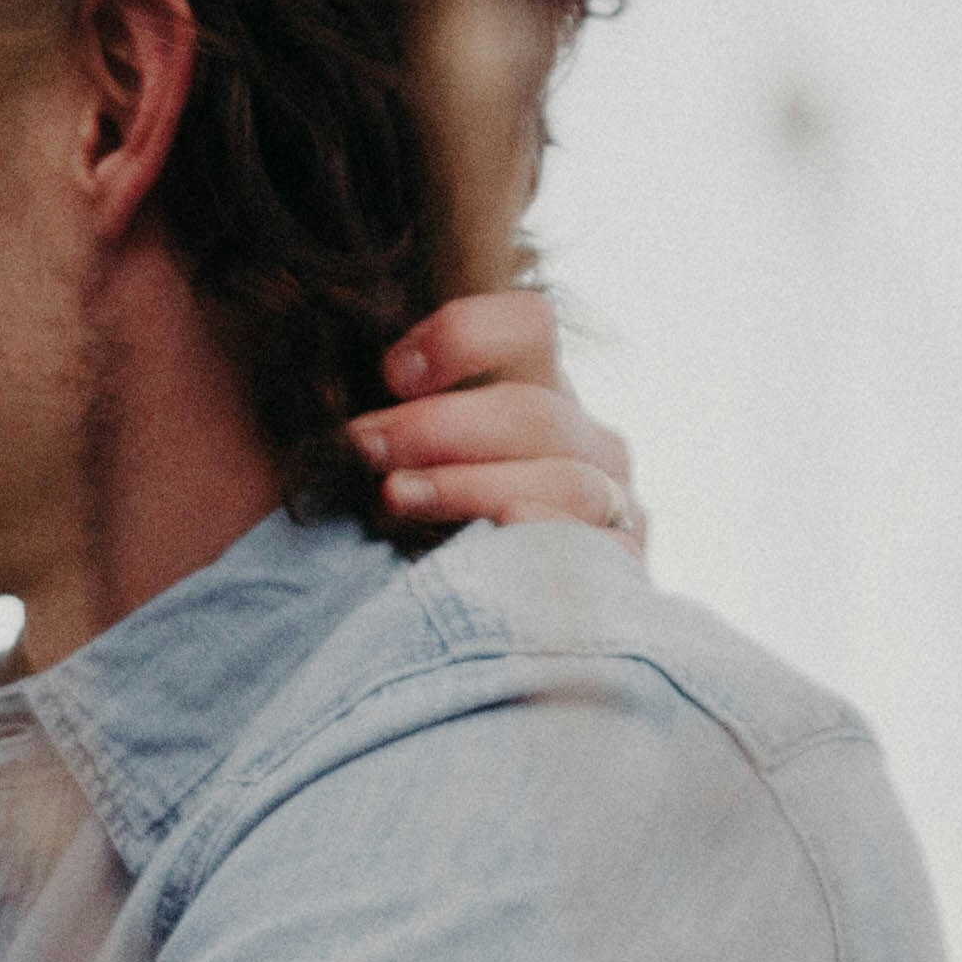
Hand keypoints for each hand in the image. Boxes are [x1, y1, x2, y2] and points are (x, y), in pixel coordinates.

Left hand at [355, 289, 644, 561]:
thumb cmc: (412, 537)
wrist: (462, 636)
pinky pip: (594, 549)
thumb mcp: (398, 463)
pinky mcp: (621, 571)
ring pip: (565, 479)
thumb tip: (341, 388)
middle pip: (533, 411)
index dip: (463, 337)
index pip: (528, 326)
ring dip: (469, 485)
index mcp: (537, 393)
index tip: (391, 375)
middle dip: (438, 426)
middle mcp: (586, 443)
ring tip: (395, 497)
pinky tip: (491, 537)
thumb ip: (387, 421)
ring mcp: (612, 506)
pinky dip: (541, 536)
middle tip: (364, 445)